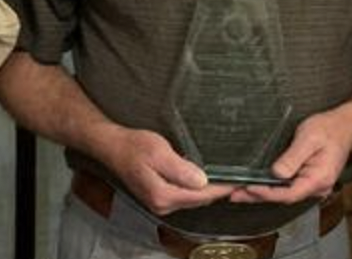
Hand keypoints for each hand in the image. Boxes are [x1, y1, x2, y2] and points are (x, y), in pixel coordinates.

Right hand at [103, 127, 234, 214]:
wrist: (113, 148)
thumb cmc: (134, 146)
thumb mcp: (159, 152)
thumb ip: (181, 169)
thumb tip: (202, 181)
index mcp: (163, 195)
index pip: (201, 195)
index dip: (222, 187)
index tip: (239, 181)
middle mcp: (162, 205)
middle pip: (199, 200)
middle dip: (218, 190)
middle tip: (238, 178)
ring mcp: (160, 203)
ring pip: (193, 199)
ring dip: (208, 190)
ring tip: (226, 177)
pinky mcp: (159, 197)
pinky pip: (184, 196)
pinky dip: (196, 189)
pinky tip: (204, 178)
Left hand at [228, 109, 351, 204]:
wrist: (345, 124)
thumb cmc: (329, 129)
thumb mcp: (309, 138)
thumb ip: (292, 157)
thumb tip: (276, 174)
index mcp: (318, 179)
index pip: (288, 194)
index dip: (265, 193)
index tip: (247, 188)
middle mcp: (317, 187)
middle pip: (283, 198)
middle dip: (258, 196)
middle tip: (234, 194)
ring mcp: (313, 185)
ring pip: (284, 195)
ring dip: (262, 193)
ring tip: (239, 192)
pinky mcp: (309, 180)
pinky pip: (288, 188)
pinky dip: (271, 188)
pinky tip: (257, 185)